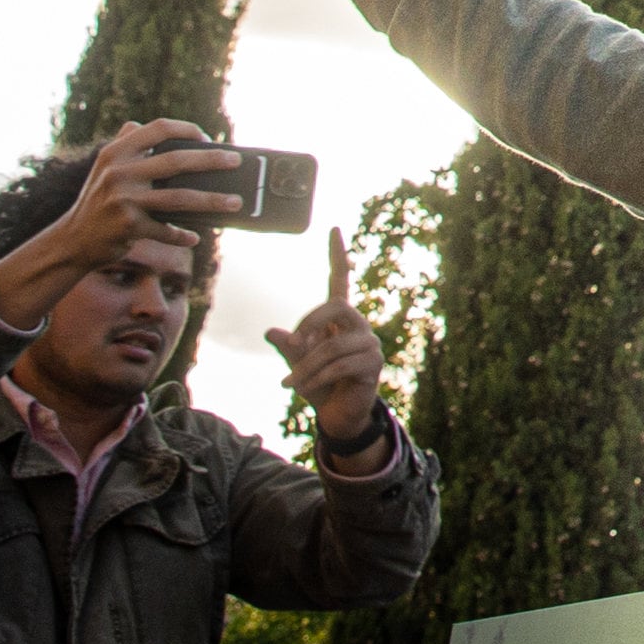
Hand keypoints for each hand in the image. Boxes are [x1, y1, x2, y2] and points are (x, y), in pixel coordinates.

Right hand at [0, 120, 243, 330]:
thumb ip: (125, 144)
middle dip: (212, 160)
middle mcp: (119, 173)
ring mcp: (124, 201)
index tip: (208, 138)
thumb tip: (145, 125)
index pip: (159, 128)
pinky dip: (182, 235)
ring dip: (212, 202)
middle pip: (177, 160)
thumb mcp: (105, 167)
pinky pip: (166, 230)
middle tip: (236, 161)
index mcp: (116, 152)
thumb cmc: (98, 200)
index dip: (188, 129)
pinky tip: (195, 237)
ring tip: (235, 202)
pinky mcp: (129, 227)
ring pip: (180, 198)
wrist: (72, 241)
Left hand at [267, 227, 389, 466]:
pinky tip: (303, 389)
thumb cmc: (319, 385)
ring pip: (333, 345)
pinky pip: (341, 364)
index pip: (340, 279)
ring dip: (306, 367)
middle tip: (293, 344)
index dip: (336, 254)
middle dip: (310, 322)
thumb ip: (288, 348)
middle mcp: (357, 325)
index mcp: (339, 319)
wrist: (338, 415)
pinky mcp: (373, 364)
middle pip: (336, 306)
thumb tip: (271, 332)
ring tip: (289, 384)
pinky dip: (316, 378)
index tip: (333, 228)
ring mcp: (369, 343)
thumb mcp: (297, 365)